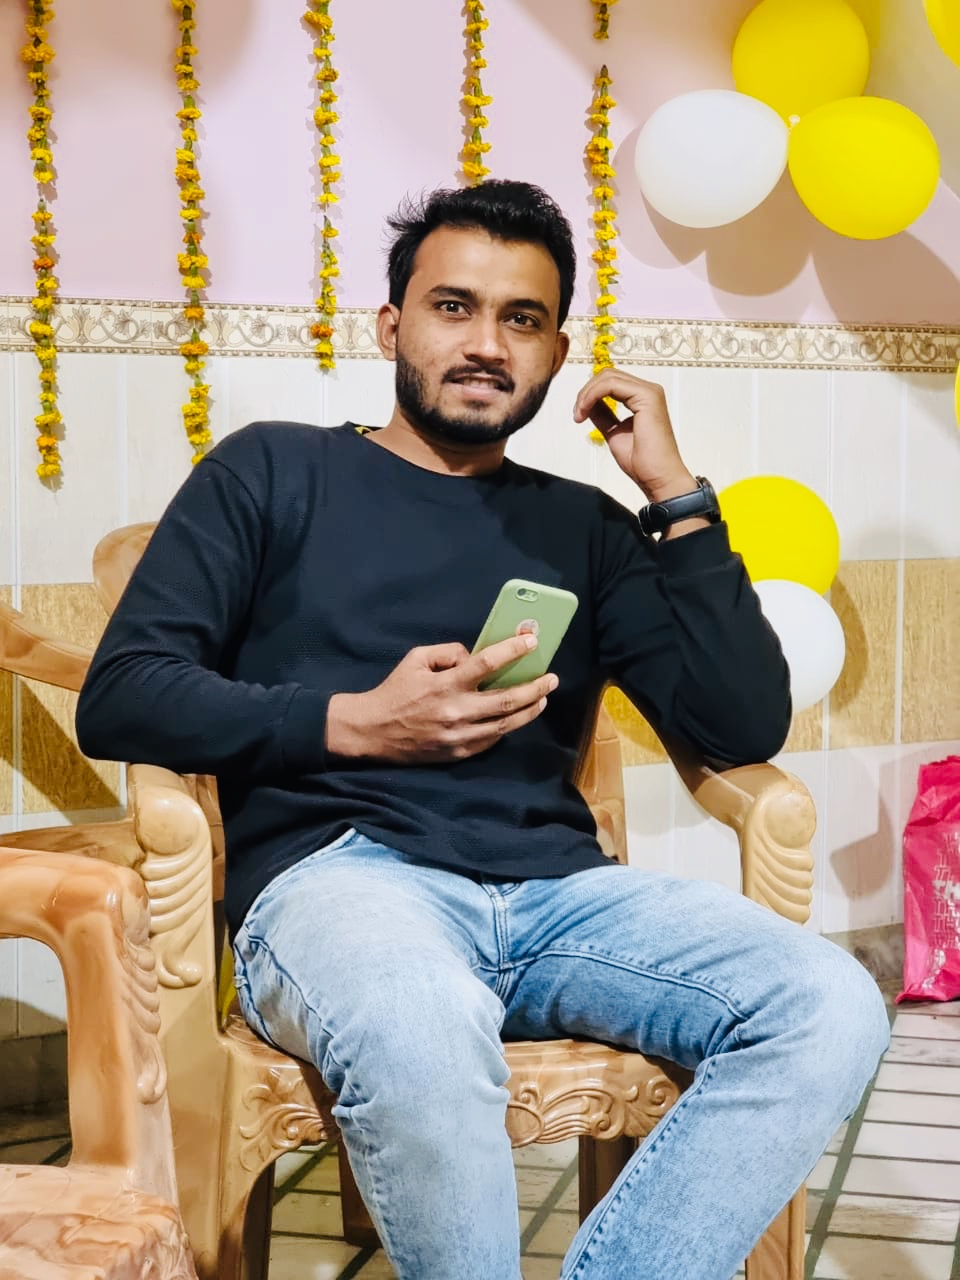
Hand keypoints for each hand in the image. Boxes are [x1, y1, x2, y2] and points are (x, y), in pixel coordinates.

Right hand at [326, 634, 557, 762]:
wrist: (373, 731)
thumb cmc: (395, 690)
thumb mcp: (416, 659)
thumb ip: (447, 652)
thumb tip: (474, 655)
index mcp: (446, 683)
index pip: (488, 663)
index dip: (513, 650)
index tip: (532, 641)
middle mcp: (457, 710)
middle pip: (507, 698)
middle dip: (534, 687)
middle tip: (551, 678)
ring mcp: (459, 735)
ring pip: (506, 723)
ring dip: (529, 710)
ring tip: (542, 698)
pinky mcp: (459, 753)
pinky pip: (491, 740)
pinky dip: (508, 727)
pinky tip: (518, 717)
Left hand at [573, 367, 696, 502]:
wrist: (657, 478)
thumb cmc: (642, 462)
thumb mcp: (613, 432)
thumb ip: (603, 415)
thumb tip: (588, 404)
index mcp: (642, 398)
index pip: (610, 382)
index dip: (589, 395)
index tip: (578, 416)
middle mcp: (648, 391)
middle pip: (608, 375)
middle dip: (586, 392)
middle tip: (577, 414)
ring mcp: (650, 392)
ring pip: (608, 377)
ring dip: (587, 394)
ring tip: (579, 414)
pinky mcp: (648, 397)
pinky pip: (611, 385)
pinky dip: (592, 395)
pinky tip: (585, 411)